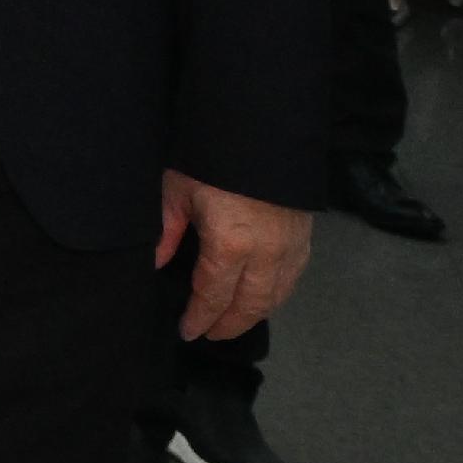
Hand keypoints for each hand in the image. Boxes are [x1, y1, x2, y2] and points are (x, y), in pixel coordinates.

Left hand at [156, 170, 312, 340]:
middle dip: (228, 324)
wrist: (259, 127)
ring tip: (232, 322)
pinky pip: (293, 278)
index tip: (187, 331)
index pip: (213, 296)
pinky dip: (277, 295)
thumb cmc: (211, 157)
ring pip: (276, 296)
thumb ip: (167, 231)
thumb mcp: (177, 190)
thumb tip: (156, 262)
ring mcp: (291, 246)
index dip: (199, 318)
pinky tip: (263, 298)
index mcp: (230, 245)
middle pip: (249, 305)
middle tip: (209, 335)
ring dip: (254, 314)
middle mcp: (266, 254)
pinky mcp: (306, 237)